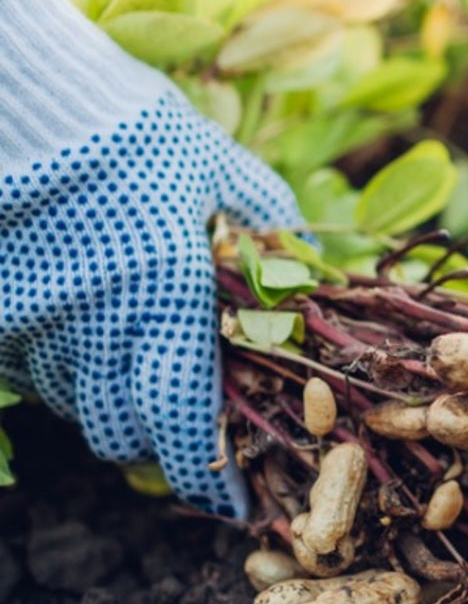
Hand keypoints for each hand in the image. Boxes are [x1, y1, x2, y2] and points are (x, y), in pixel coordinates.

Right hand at [0, 0, 301, 517]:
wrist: (28, 105)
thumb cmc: (134, 130)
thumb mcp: (219, 169)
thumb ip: (266, 223)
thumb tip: (303, 261)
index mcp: (166, 300)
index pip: (183, 423)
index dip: (207, 472)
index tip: (232, 498)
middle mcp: (95, 329)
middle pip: (125, 431)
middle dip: (162, 430)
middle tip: (194, 401)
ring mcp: (35, 326)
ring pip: (76, 402)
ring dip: (113, 393)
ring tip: (143, 348)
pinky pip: (37, 367)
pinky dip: (67, 361)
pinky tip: (92, 317)